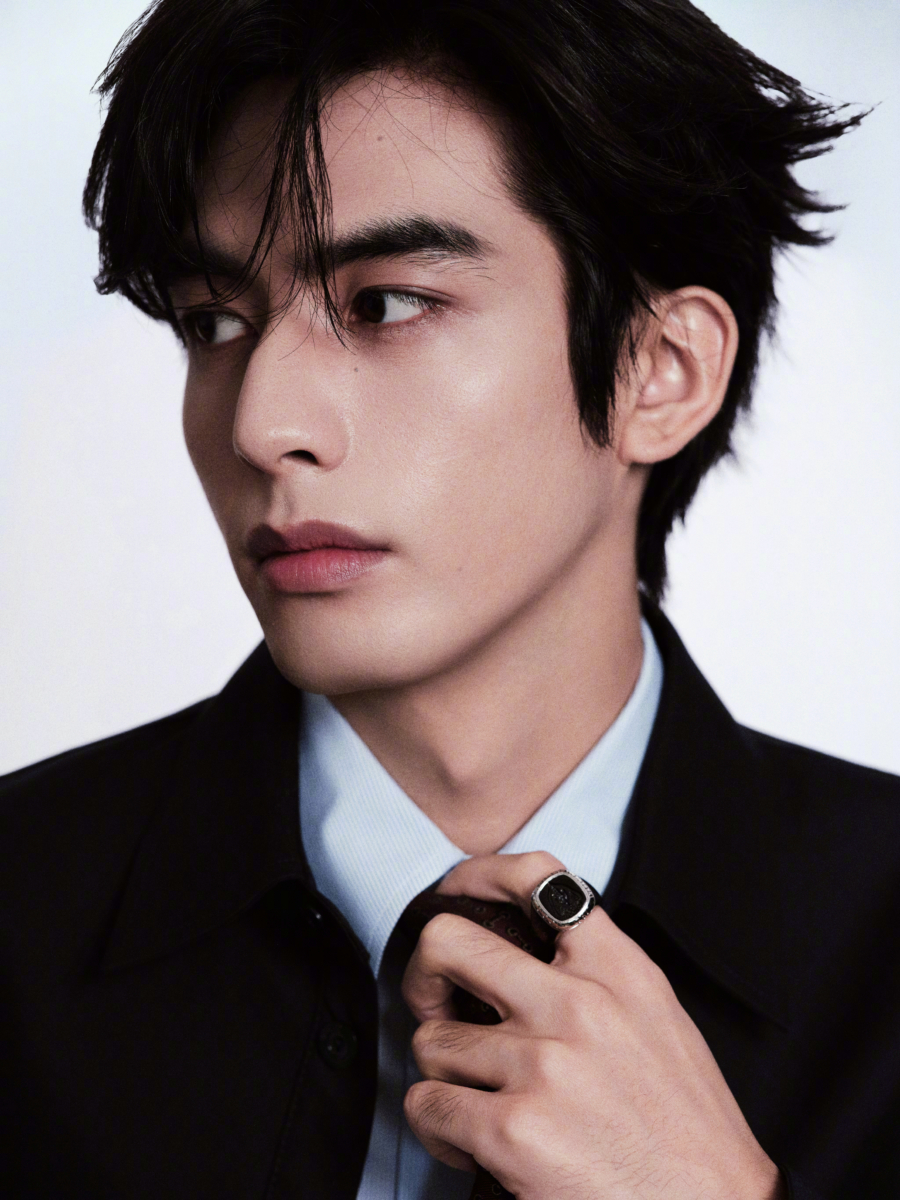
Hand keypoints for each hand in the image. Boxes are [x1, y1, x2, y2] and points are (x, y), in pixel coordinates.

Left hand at [402, 851, 784, 1199]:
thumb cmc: (686, 1127)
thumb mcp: (656, 1018)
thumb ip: (598, 975)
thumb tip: (529, 951)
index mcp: (618, 970)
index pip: (538, 877)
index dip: (480, 875)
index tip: (457, 891)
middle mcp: (577, 1005)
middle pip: (449, 944)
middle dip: (426, 976)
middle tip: (435, 1005)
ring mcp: (542, 1065)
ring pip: (431, 1041)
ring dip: (444, 1076)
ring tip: (477, 1101)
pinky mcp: (514, 1131)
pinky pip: (428, 1107)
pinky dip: (438, 1129)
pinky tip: (472, 1144)